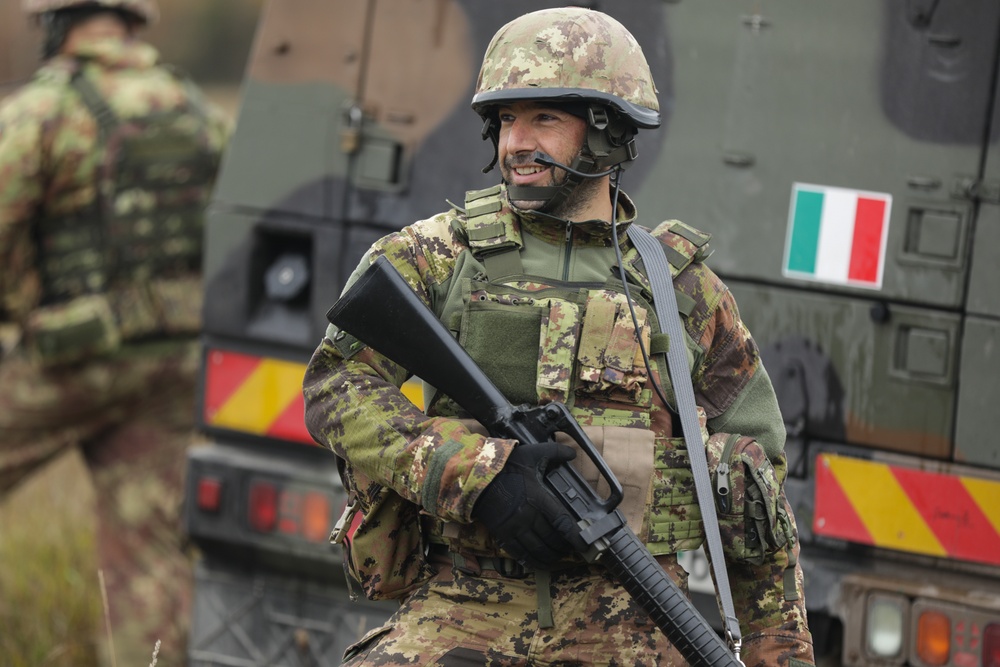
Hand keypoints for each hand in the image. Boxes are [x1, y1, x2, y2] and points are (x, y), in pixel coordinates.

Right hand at [472, 441, 584, 569]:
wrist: (474, 477)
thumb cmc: (505, 466)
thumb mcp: (530, 454)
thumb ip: (553, 452)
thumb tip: (573, 452)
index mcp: (537, 498)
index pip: (562, 522)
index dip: (575, 536)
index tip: (585, 544)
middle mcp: (527, 517)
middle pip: (552, 539)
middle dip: (565, 547)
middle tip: (573, 548)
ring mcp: (514, 528)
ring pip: (538, 550)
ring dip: (551, 556)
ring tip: (560, 557)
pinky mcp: (503, 535)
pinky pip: (521, 554)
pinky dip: (534, 562)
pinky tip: (541, 563)